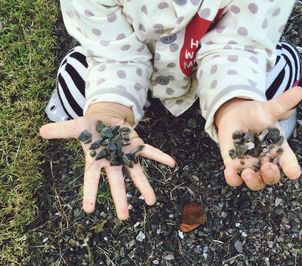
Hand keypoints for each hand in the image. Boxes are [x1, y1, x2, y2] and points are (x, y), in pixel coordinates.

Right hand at [39, 113, 175, 219]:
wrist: (105, 118)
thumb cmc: (89, 127)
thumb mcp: (74, 126)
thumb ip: (60, 131)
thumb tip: (41, 131)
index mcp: (96, 160)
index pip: (91, 180)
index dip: (89, 193)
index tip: (88, 210)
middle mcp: (112, 162)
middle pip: (116, 183)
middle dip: (120, 199)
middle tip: (124, 217)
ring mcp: (126, 156)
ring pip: (136, 173)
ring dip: (144, 187)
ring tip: (152, 202)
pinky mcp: (137, 146)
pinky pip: (150, 152)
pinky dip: (161, 157)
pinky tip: (172, 164)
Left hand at [215, 86, 301, 189]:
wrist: (235, 115)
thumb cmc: (256, 114)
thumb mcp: (268, 109)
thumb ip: (282, 103)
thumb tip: (299, 90)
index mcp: (278, 149)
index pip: (289, 162)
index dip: (292, 168)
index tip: (294, 172)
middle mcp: (266, 161)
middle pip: (272, 177)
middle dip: (271, 176)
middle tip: (268, 168)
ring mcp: (250, 165)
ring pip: (255, 182)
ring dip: (253, 181)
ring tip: (247, 173)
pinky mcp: (234, 166)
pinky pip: (235, 179)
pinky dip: (233, 179)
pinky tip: (229, 172)